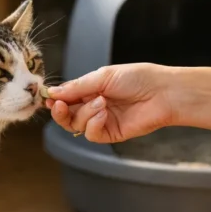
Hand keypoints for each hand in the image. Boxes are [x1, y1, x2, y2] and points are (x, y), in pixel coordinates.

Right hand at [46, 63, 174, 142]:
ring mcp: (102, 121)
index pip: (65, 98)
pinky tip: (103, 114)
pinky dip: (92, 124)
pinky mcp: (111, 134)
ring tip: (101, 102)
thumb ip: (77, 87)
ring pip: (76, 125)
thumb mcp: (103, 76)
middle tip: (58, 105)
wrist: (162, 93)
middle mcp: (94, 106)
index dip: (55, 99)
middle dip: (60, 111)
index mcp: (91, 90)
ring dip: (84, 114)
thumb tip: (53, 92)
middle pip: (66, 115)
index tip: (48, 97)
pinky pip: (91, 135)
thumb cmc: (138, 78)